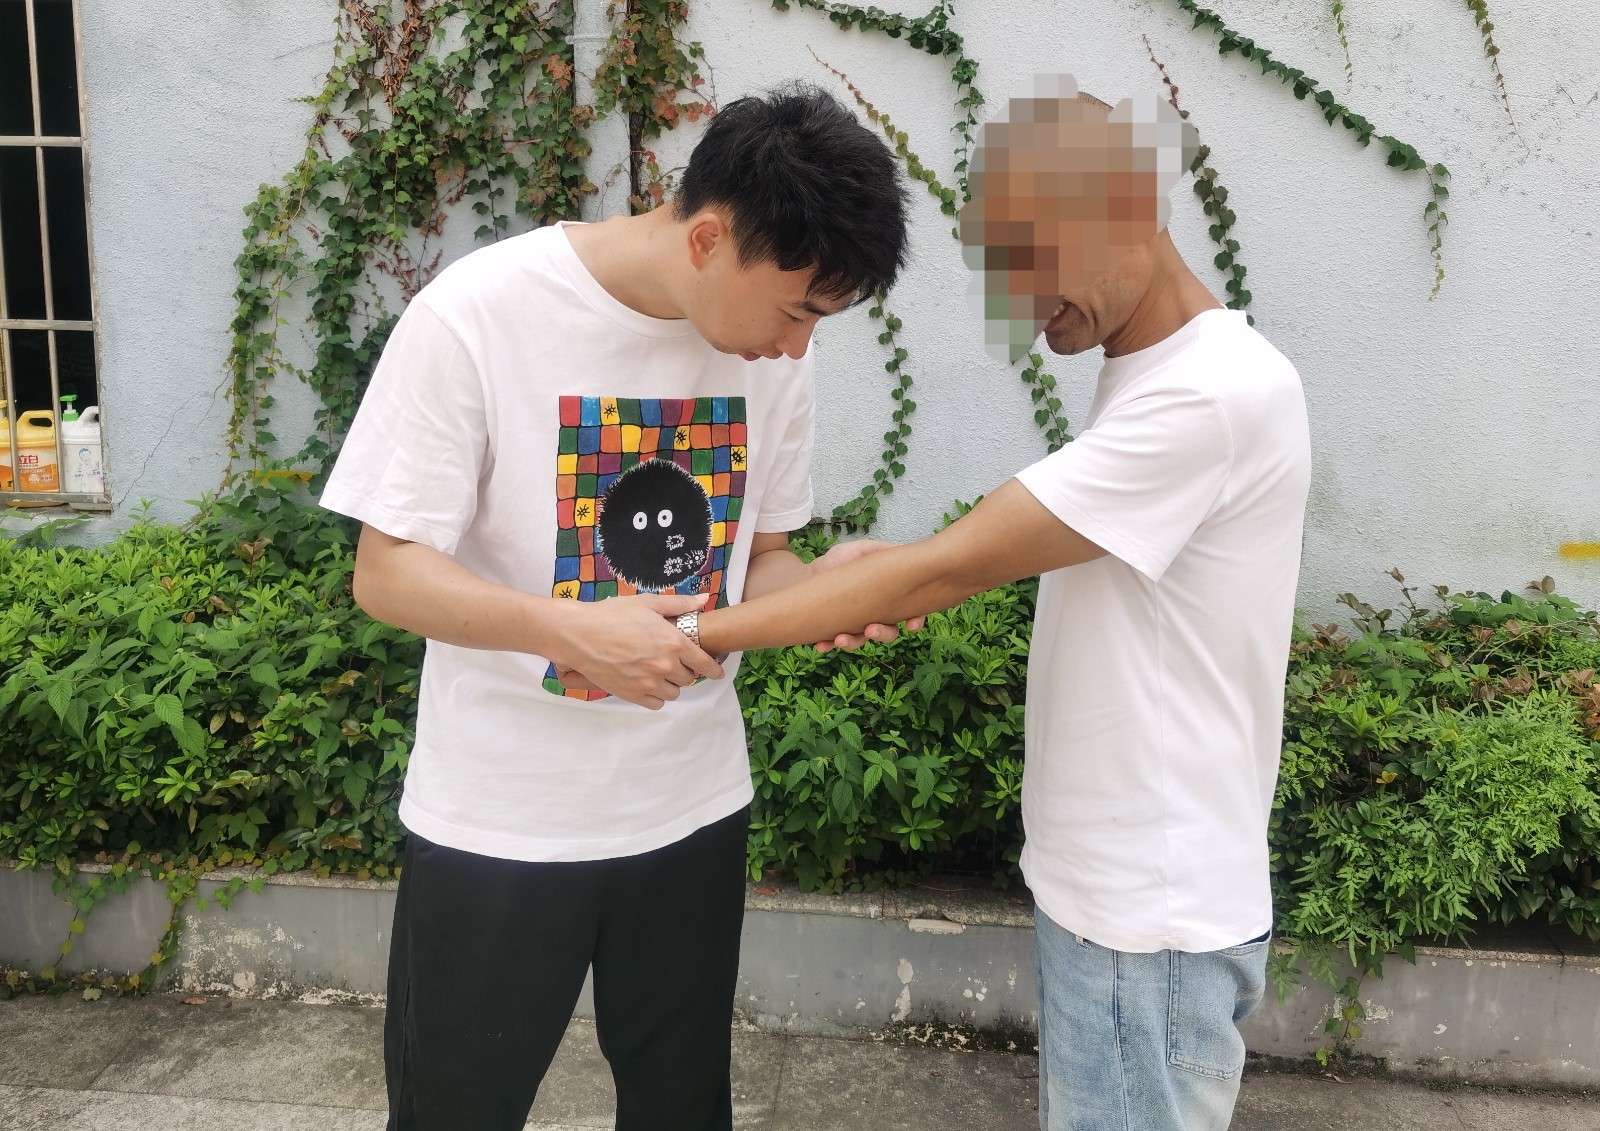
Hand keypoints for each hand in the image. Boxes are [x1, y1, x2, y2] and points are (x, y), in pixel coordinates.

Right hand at [546, 593, 720, 709]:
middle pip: (687, 678)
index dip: (713, 669)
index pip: (704, 663)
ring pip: (674, 693)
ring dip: (670, 684)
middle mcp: (665, 666)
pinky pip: (656, 703)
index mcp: (673, 642)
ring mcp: (649, 683)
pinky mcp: (632, 695)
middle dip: (683, 669)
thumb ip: (679, 604)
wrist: (580, 635)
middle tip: (672, 661)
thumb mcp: (647, 603)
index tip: (717, 672)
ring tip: (658, 673)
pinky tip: (647, 684)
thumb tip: (704, 600)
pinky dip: (656, 696)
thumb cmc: (612, 615)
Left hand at [808, 539, 926, 652]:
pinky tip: (821, 644)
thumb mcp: (862, 550)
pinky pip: (833, 644)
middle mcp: (875, 616)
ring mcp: (855, 626)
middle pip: (888, 633)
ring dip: (852, 643)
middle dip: (881, 634)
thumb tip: (902, 551)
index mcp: (887, 598)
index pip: (909, 612)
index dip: (916, 620)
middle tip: (870, 629)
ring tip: (840, 638)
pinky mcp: (834, 632)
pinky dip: (828, 646)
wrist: (810, 573)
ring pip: (861, 641)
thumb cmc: (839, 561)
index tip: (910, 625)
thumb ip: (882, 550)